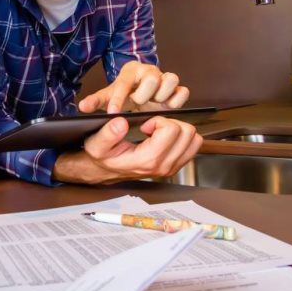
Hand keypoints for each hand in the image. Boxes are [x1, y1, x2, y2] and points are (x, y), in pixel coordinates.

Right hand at [52, 116, 202, 184]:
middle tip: (153, 126)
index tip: (145, 124)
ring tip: (159, 131)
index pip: (171, 130)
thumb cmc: (103, 156)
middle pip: (186, 133)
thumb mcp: (97, 144)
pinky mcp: (175, 166)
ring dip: (178, 129)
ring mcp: (171, 168)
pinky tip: (164, 138)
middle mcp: (163, 166)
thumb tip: (120, 123)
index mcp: (147, 160)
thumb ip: (108, 134)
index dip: (159, 120)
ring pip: (194, 140)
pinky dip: (182, 137)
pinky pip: (193, 147)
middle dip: (170, 122)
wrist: (105, 170)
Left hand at [78, 61, 188, 113]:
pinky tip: (166, 108)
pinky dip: (176, 101)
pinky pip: (183, 91)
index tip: (113, 113)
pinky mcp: (176, 89)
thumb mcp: (108, 96)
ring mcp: (164, 79)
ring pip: (171, 79)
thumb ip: (96, 101)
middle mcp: (149, 72)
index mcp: (130, 71)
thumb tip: (83, 106)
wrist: (140, 91)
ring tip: (153, 104)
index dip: (119, 99)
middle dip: (144, 94)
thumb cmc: (124, 93)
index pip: (124, 83)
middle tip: (138, 103)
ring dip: (162, 95)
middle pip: (152, 78)